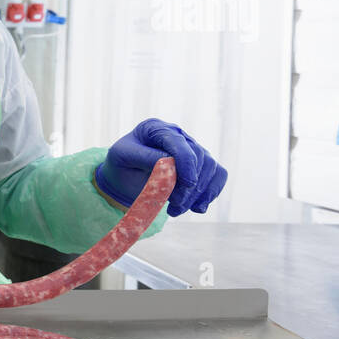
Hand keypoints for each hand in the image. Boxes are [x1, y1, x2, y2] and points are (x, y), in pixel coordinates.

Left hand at [95, 118, 226, 216]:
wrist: (123, 177)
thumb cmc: (121, 164)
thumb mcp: (123, 157)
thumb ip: (145, 157)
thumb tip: (170, 163)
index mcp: (156, 128)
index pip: (178, 141)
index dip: (186, 162)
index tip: (188, 184)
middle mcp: (178, 135)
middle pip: (198, 157)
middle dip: (190, 186)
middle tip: (174, 207)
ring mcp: (191, 149)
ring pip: (210, 168)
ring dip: (198, 193)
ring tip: (177, 209)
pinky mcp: (200, 166)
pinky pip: (218, 175)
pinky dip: (211, 192)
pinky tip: (198, 207)